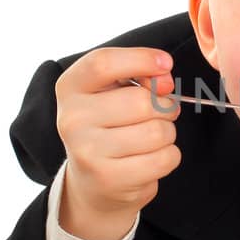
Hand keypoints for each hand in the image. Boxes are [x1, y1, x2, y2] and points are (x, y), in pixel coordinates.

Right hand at [55, 47, 181, 239]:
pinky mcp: (109, 178)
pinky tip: (150, 157)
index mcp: (70, 88)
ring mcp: (88, 151)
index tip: (165, 64)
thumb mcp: (113, 92)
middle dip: (165, 105)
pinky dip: (168, 156)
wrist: (92, 180)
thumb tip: (165, 80)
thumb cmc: (109, 126)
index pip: (104, 63)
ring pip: (158, 132)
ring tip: (151, 137)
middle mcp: (72, 119)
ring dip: (167, 133)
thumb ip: (139, 75)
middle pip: (141, 101)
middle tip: (160, 112)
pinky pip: (164, 158)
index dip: (142, 59)